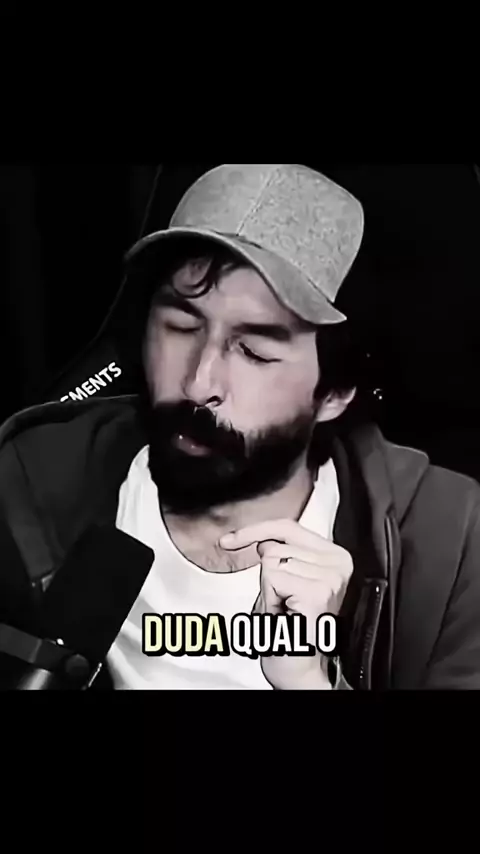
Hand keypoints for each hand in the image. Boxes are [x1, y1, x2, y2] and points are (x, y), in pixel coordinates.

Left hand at [220, 519, 352, 689]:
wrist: (298, 669)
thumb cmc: (290, 631)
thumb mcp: (283, 581)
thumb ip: (279, 554)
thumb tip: (261, 539)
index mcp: (334, 556)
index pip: (288, 526)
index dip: (254, 531)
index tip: (228, 540)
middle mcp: (338, 563)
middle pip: (276, 547)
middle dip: (268, 577)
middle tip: (284, 604)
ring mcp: (330, 577)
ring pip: (272, 561)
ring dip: (270, 591)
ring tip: (286, 611)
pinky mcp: (317, 592)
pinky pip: (272, 577)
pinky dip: (270, 598)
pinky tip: (286, 615)